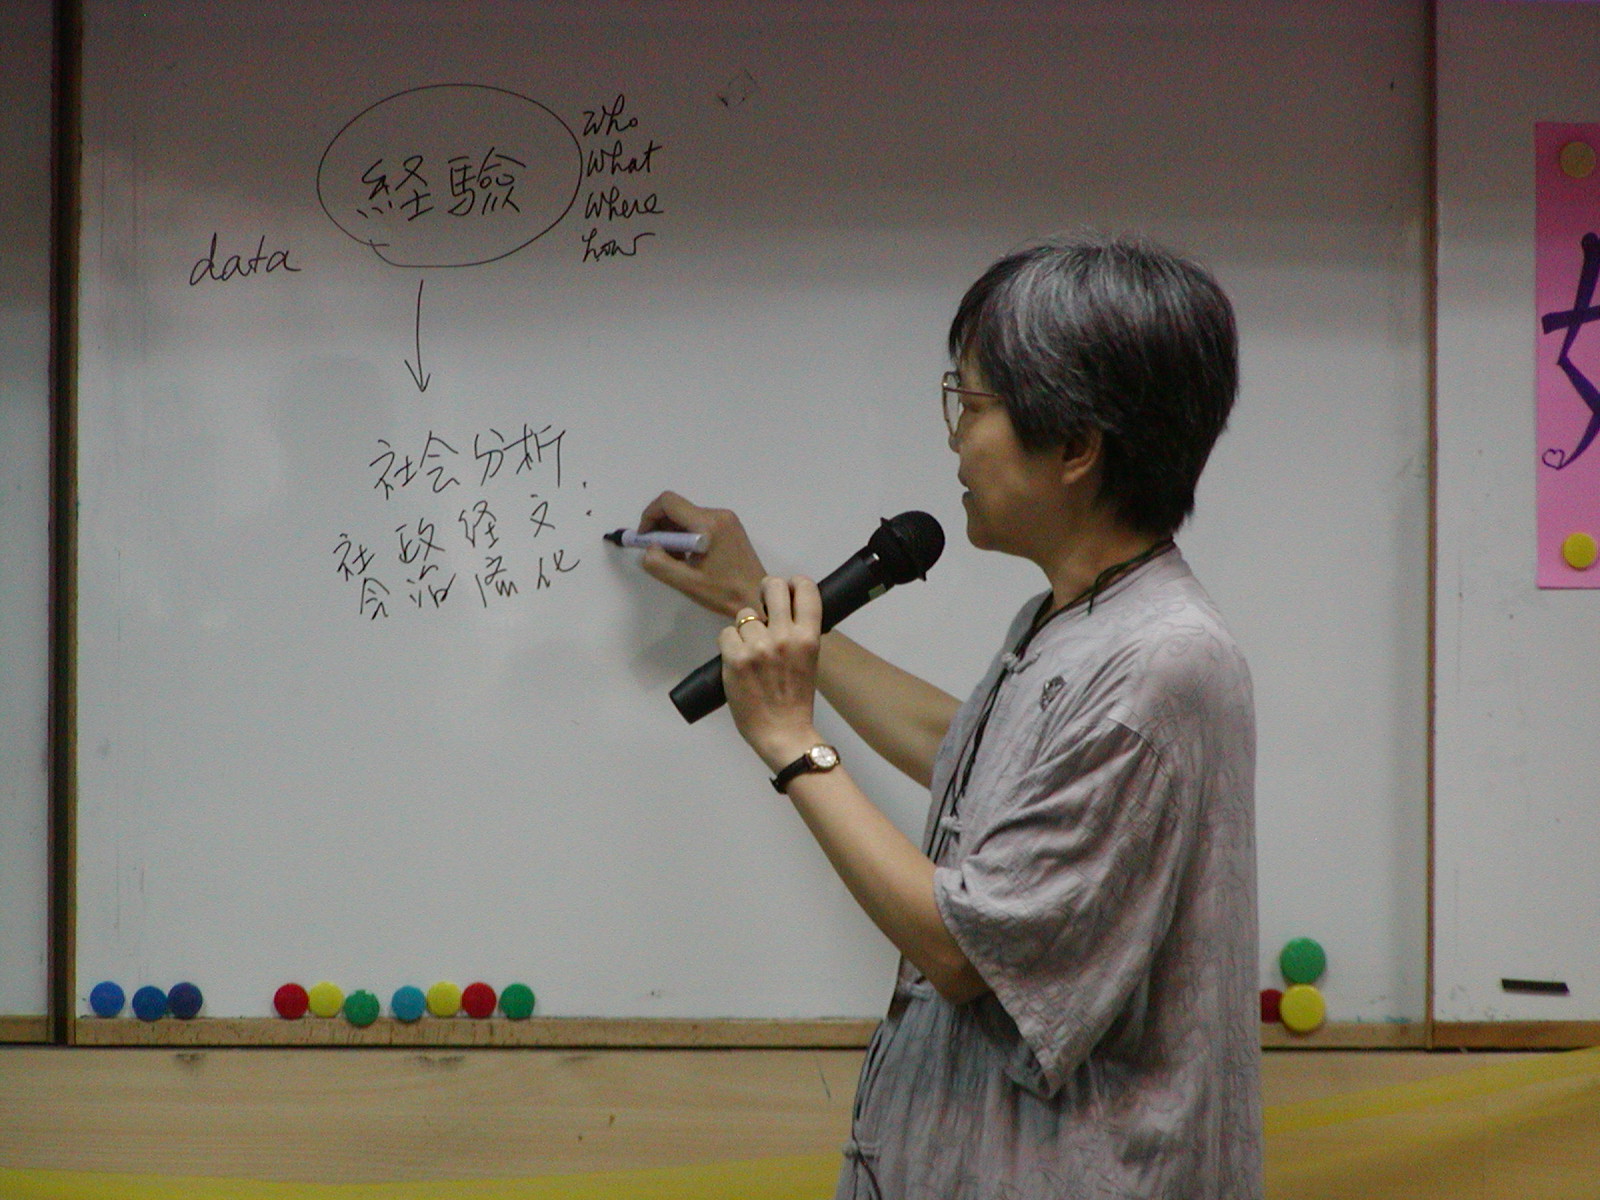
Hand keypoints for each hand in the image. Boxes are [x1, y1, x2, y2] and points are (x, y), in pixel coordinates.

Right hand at [636, 491, 766, 618]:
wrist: (759, 598)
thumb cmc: (724, 593)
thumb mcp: (686, 583)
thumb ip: (659, 564)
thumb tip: (649, 547)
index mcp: (708, 524)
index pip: (668, 502)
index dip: (649, 516)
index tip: (645, 539)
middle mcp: (718, 513)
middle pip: (678, 508)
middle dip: (661, 528)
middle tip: (659, 555)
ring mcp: (727, 518)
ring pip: (687, 516)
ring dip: (674, 534)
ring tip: (676, 560)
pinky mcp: (731, 525)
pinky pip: (700, 522)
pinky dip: (688, 535)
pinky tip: (690, 558)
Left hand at [719, 575, 824, 769]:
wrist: (783, 733)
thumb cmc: (796, 699)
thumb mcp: (809, 660)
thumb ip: (797, 634)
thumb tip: (780, 611)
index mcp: (809, 637)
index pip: (805, 589)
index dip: (794, 584)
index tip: (788, 590)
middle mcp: (785, 636)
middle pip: (773, 587)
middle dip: (767, 591)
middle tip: (763, 605)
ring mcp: (759, 646)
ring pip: (745, 614)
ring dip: (745, 628)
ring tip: (751, 650)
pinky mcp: (735, 658)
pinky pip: (726, 633)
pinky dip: (729, 645)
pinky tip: (737, 660)